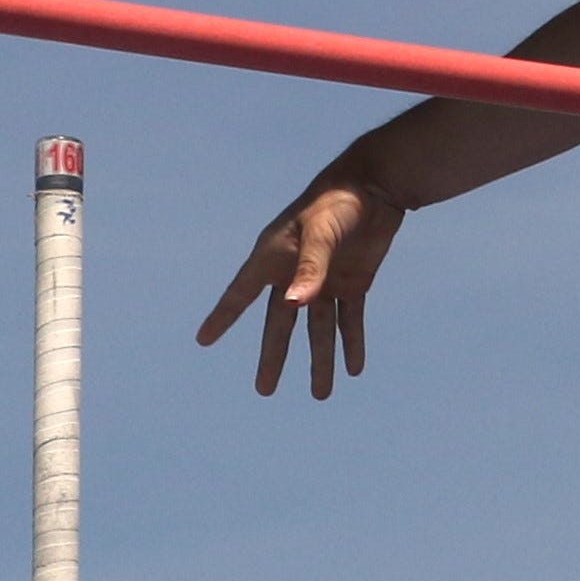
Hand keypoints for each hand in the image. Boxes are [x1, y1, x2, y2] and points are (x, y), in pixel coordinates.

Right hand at [196, 158, 408, 396]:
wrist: (375, 186)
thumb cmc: (339, 202)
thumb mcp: (322, 233)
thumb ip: (310, 268)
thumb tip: (293, 305)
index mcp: (274, 258)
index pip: (241, 294)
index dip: (223, 317)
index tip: (204, 340)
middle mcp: (294, 273)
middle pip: (281, 324)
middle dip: (274, 357)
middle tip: (264, 391)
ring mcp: (324, 280)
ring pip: (319, 329)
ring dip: (320, 360)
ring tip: (320, 394)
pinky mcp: (353, 282)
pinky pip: (349, 320)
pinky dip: (352, 343)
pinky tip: (353, 368)